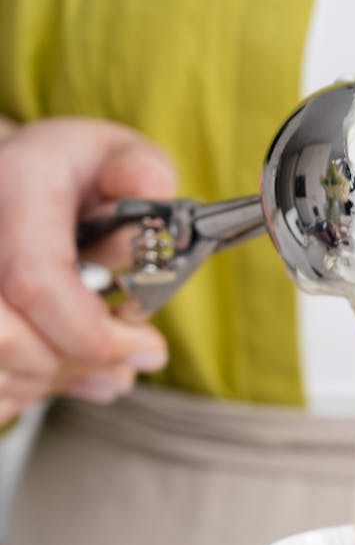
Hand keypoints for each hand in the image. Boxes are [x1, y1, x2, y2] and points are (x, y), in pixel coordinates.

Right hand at [0, 116, 176, 425]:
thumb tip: (150, 186)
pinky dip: (23, 390)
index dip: (94, 335)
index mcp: (11, 183)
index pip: (35, 282)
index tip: (148, 349)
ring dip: (53, 381)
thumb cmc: (69, 177)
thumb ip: (142, 170)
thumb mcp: (115, 155)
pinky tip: (50, 366)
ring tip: (94, 363)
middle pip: (5, 340)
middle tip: (122, 365)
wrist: (10, 188)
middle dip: (73, 364)